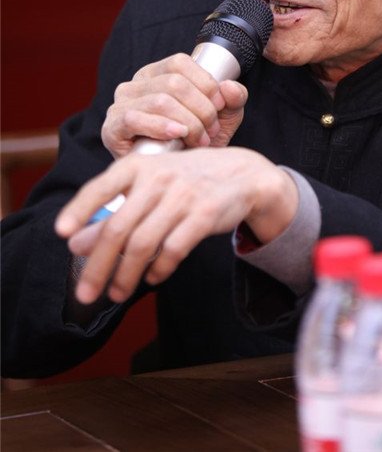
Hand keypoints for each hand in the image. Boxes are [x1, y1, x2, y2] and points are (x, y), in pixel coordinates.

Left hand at [55, 147, 297, 304]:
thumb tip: (74, 243)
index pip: (100, 187)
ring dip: (125, 275)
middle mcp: (158, 178)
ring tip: (116, 294)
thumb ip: (113, 213)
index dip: (79, 210)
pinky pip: (174, 249)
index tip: (61, 234)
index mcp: (138, 165)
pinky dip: (159, 269)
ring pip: (143, 243)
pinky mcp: (205, 213)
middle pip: (118, 228)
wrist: (243, 173)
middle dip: (98, 266)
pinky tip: (152, 278)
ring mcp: (183, 195)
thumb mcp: (148, 189)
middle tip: (84, 294)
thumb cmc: (186, 181)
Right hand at [101, 53, 247, 157]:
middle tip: (211, 131)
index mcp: (156, 73)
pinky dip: (160, 126)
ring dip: (188, 123)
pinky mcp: (111, 129)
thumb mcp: (223, 117)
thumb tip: (229, 87)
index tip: (220, 107)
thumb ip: (234, 98)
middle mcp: (135, 84)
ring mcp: (120, 105)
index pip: (180, 63)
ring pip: (160, 100)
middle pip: (174, 83)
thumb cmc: (195, 142)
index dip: (206, 84)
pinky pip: (134, 119)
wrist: (175, 178)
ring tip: (199, 140)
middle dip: (201, 109)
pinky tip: (177, 135)